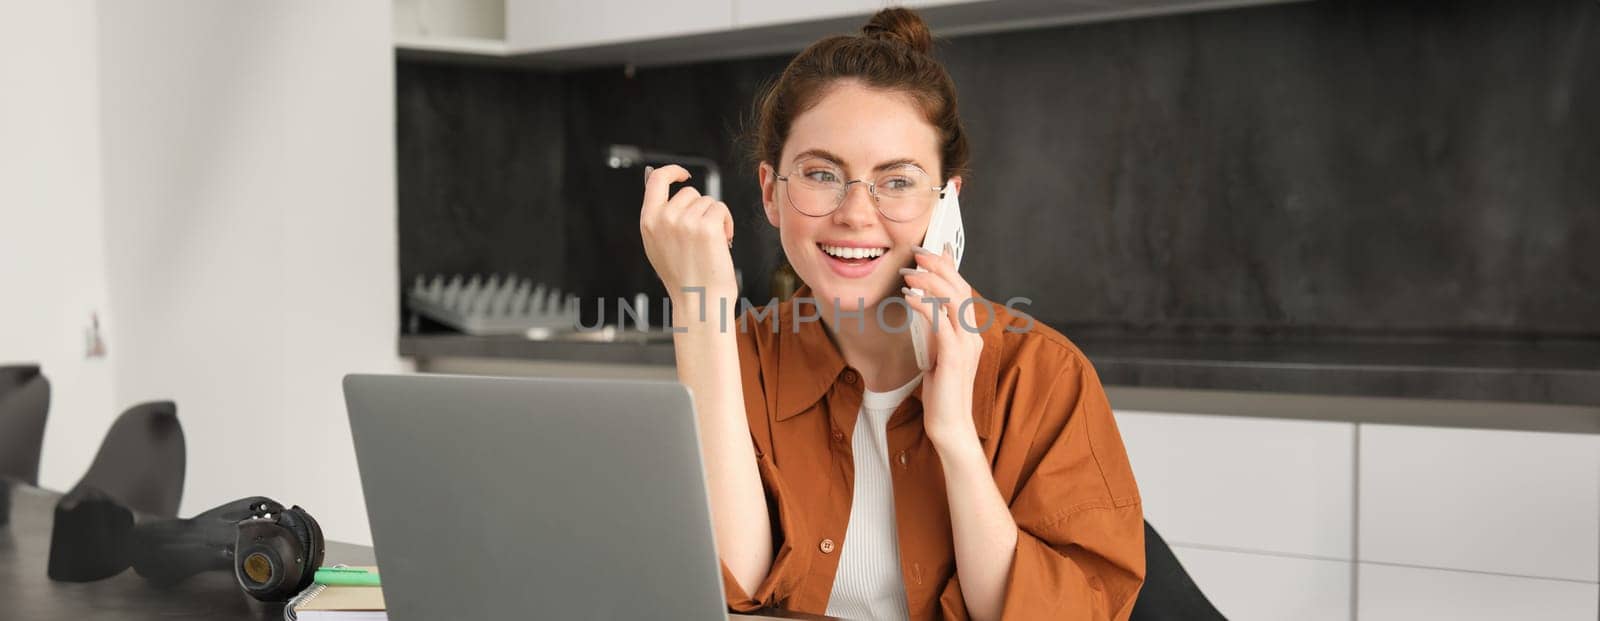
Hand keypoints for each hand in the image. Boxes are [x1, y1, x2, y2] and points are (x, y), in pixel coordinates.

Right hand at [639, 165, 737, 306]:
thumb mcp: (659, 246)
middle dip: (701, 209)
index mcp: (648, 223)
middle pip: (690, 193)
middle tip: (704, 234)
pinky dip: (727, 223)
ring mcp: (685, 222)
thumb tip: (666, 185)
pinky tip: (722, 243)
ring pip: (708, 201)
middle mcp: (664, 219)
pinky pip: (721, 209)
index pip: (656, 180)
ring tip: (712, 243)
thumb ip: (660, 218)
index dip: (672, 171)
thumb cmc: (685, 278)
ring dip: (715, 218)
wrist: (699, 302)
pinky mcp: (706, 226)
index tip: (684, 175)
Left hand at [900, 243, 984, 449]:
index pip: (962, 290)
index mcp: (970, 333)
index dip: (947, 267)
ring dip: (930, 282)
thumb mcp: (937, 353)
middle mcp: (972, 335)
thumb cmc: (942, 393)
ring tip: (909, 274)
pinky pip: (941, 323)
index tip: (928, 253)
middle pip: (960, 289)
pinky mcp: (954, 357)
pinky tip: (910, 297)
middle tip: (916, 254)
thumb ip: (935, 329)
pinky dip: (926, 306)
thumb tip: (923, 303)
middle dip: (938, 266)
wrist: (950, 426)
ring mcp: (966, 346)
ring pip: (953, 301)